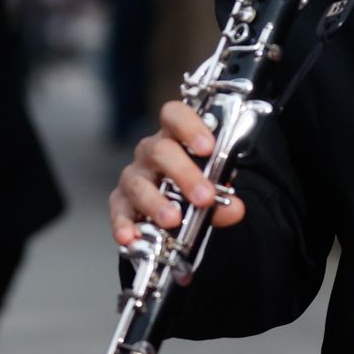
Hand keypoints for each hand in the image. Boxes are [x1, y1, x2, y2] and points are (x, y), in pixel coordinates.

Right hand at [109, 100, 247, 245]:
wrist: (169, 203)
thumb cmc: (190, 183)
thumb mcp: (210, 186)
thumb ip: (223, 197)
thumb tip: (234, 209)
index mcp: (174, 138)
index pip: (175, 116)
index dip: (190, 127)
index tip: (208, 147)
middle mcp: (150, 153)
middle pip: (160, 151)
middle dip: (185, 175)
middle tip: (205, 197)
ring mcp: (133, 176)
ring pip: (139, 184)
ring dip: (156, 203)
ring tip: (172, 220)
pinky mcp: (120, 202)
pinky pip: (118, 211)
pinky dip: (123, 224)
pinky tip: (130, 237)